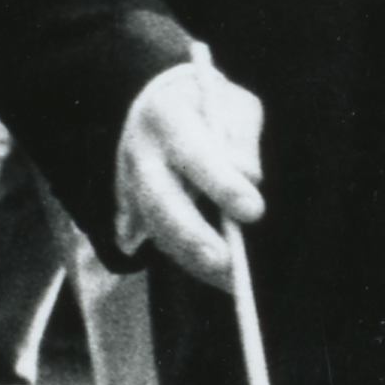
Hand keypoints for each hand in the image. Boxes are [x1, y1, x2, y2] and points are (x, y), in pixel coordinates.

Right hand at [110, 51, 266, 278]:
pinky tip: (219, 277)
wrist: (159, 104)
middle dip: (193, 235)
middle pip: (160, 200)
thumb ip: (242, 137)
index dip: (221, 183)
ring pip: (155, 229)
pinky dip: (188, 262)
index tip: (254, 210)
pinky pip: (157, 241)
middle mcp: (141, 153)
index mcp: (166, 116)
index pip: (192, 153)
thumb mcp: (233, 104)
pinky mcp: (131, 209)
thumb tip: (248, 177)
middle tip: (228, 263)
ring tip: (230, 280)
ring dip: (192, 258)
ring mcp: (129, 184)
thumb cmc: (208, 105)